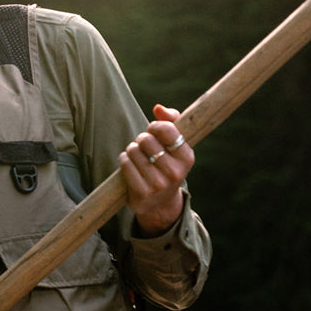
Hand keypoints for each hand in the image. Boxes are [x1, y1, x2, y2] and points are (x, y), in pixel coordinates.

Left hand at [118, 105, 193, 236]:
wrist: (161, 202)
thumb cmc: (166, 163)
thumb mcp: (174, 144)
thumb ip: (170, 120)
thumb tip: (158, 108)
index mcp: (187, 158)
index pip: (168, 130)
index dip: (156, 126)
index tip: (154, 131)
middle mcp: (175, 173)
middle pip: (146, 139)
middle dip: (142, 139)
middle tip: (145, 147)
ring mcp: (158, 185)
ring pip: (133, 150)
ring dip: (132, 150)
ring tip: (139, 157)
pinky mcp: (141, 194)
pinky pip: (125, 163)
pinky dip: (124, 160)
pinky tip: (130, 165)